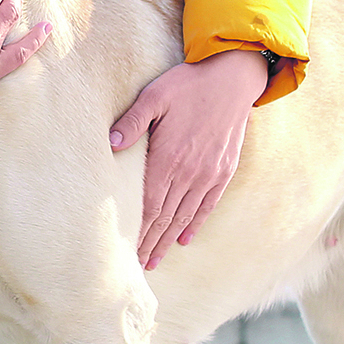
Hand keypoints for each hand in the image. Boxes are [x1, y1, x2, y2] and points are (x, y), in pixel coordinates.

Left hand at [109, 49, 270, 268]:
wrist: (233, 77)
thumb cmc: (189, 84)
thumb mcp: (154, 96)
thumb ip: (131, 121)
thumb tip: (110, 144)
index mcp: (168, 157)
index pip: (148, 205)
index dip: (137, 230)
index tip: (126, 250)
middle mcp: (189, 173)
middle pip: (164, 217)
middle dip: (149, 242)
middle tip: (136, 265)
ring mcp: (208, 174)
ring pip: (184, 216)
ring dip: (168, 239)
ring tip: (154, 259)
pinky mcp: (223, 171)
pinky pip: (207, 206)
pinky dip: (194, 224)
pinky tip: (184, 239)